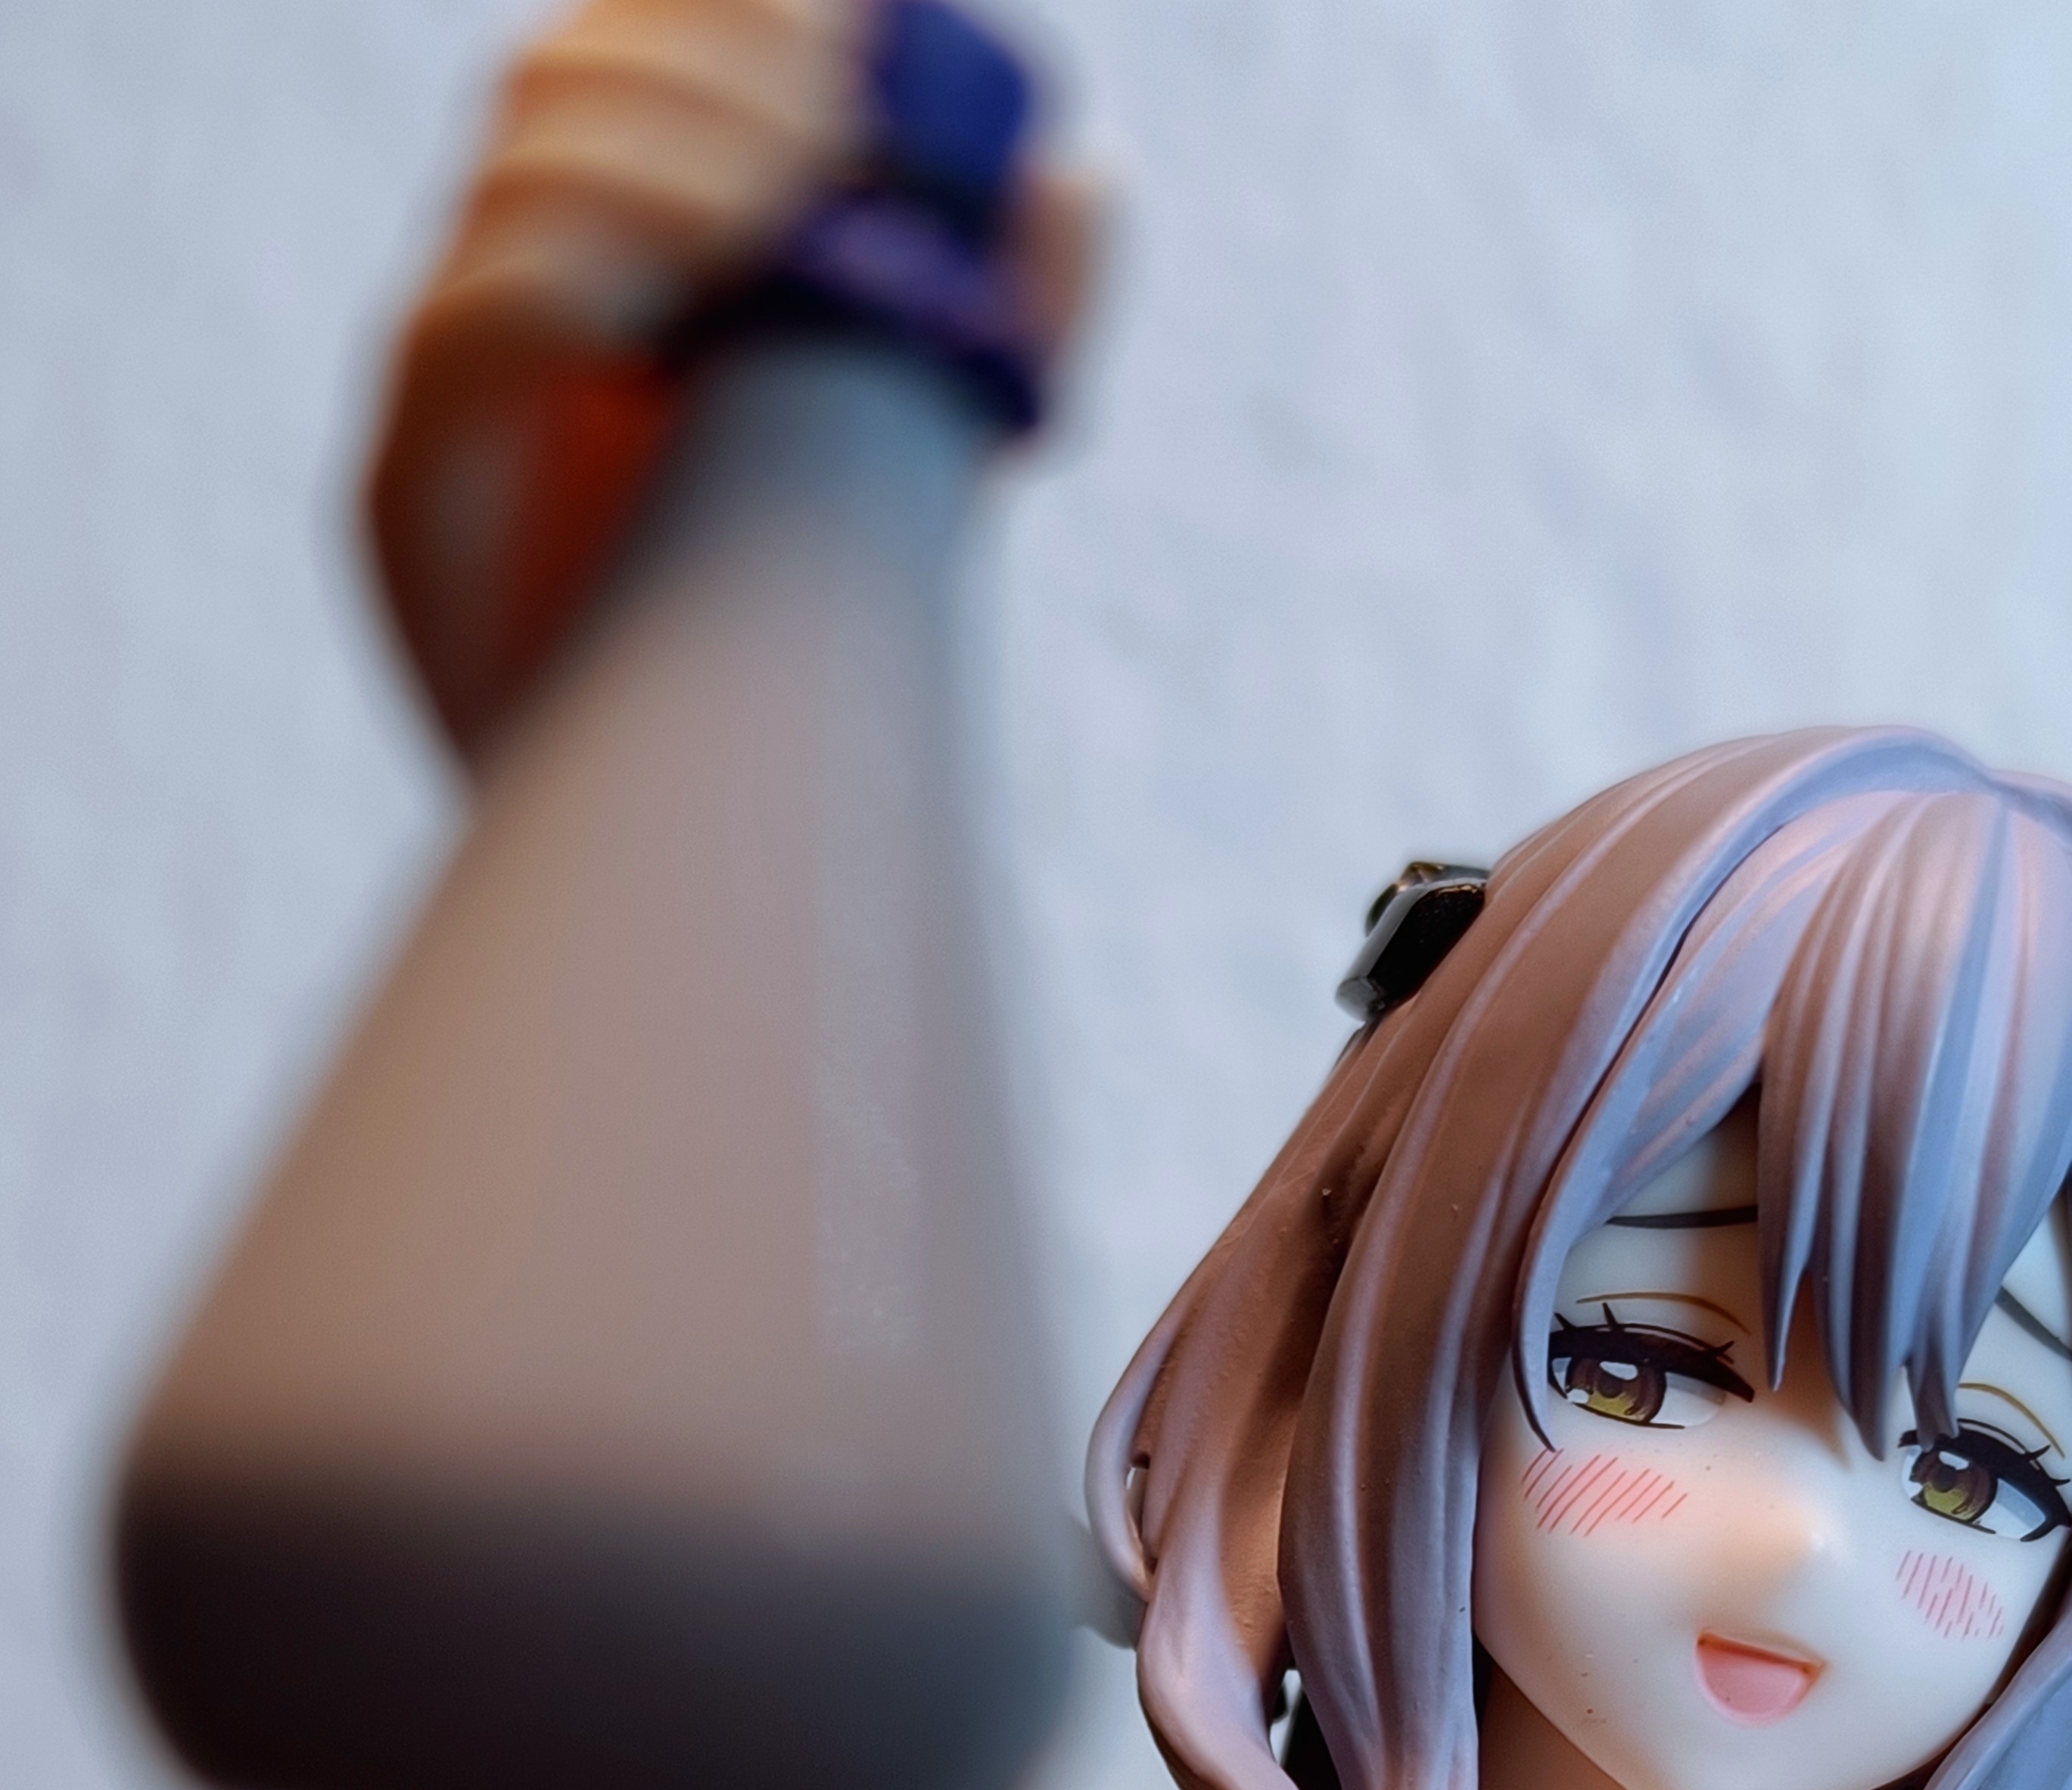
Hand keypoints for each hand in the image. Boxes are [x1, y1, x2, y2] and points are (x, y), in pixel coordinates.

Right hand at [369, 0, 1099, 749]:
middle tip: (831, 132)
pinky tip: (656, 322)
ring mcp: (450, 388)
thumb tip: (1090, 172)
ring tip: (772, 217)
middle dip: (707, 76)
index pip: (632, 44)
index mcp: (619, 243)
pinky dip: (559, 294)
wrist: (704, 852)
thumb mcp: (928, 459)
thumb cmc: (800, 646)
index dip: (728, 14)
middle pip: (564, 82)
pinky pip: (460, 338)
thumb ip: (1006, 325)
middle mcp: (515, 287)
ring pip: (515, 187)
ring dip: (654, 171)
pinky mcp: (410, 496)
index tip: (854, 44)